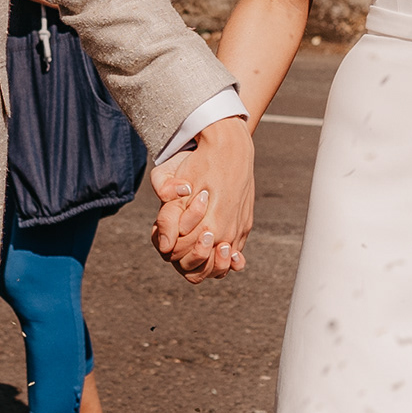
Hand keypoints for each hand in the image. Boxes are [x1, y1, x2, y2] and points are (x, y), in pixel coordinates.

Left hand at [150, 115, 257, 280]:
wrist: (231, 147)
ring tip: (196, 243)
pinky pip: (235, 250)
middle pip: (204, 264)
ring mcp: (240, 229)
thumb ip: (169, 217)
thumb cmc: (200, 164)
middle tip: (181, 238)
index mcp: (212, 225)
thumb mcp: (178, 187)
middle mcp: (229, 232)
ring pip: (222, 264)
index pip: (185, 256)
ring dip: (207, 259)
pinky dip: (223, 254)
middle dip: (187, 255)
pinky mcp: (246, 225)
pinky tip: (213, 244)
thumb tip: (164, 245)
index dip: (172, 249)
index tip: (170, 235)